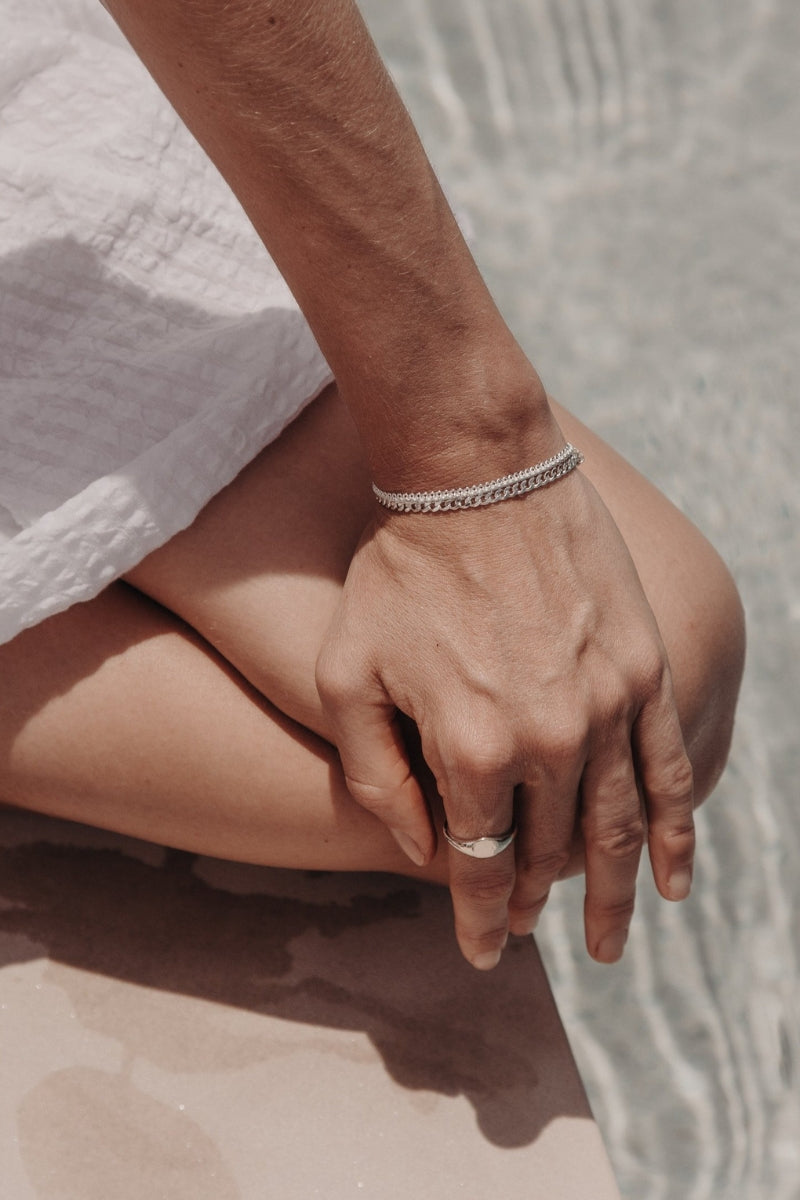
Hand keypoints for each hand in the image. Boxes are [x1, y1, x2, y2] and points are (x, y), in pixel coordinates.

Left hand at [316, 462, 694, 969]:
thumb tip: (416, 851)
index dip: (479, 919)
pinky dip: (675, 833)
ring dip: (611, 895)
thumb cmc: (396, 571)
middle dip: (530, 903)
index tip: (480, 953)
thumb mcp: (345, 673)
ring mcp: (607, 705)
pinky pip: (669, 770)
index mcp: (470, 747)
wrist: (474, 474)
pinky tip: (675, 882)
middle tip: (525, 933)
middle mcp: (549, 739)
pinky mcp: (643, 670)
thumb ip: (375, 774)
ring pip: (615, 828)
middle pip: (545, 851)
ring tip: (606, 945)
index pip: (478, 863)